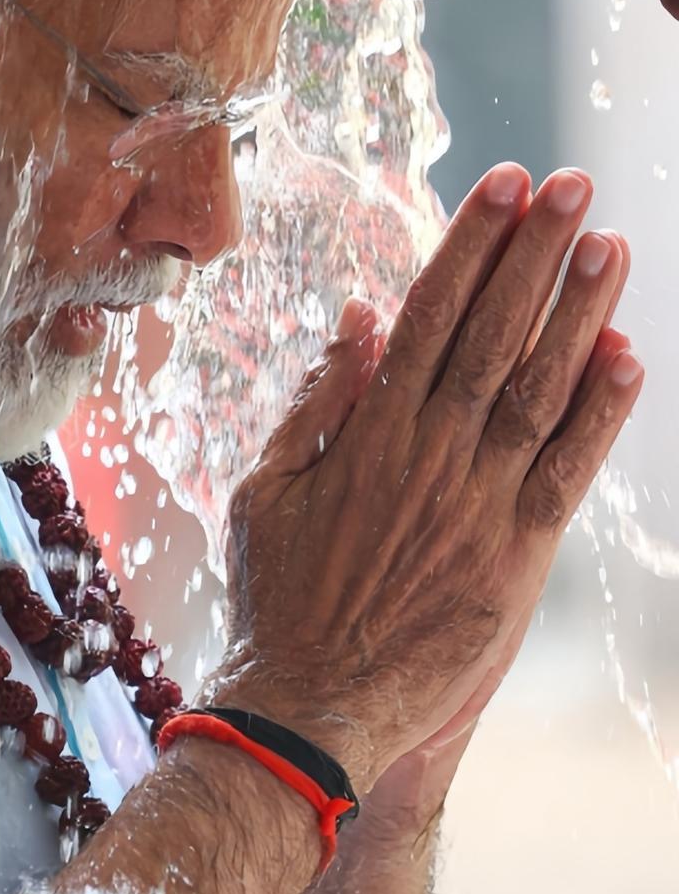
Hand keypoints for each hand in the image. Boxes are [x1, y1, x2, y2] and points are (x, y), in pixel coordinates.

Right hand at [208, 165, 639, 790]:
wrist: (309, 709)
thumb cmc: (279, 597)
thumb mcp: (267, 487)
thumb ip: (318, 399)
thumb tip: (361, 316)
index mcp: (368, 430)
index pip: (430, 313)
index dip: (471, 244)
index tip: (507, 185)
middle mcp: (429, 455)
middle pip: (492, 333)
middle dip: (536, 253)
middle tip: (574, 184)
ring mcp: (477, 505)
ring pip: (538, 389)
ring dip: (579, 313)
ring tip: (611, 244)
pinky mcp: (515, 560)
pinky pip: (566, 473)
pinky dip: (599, 415)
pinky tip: (626, 357)